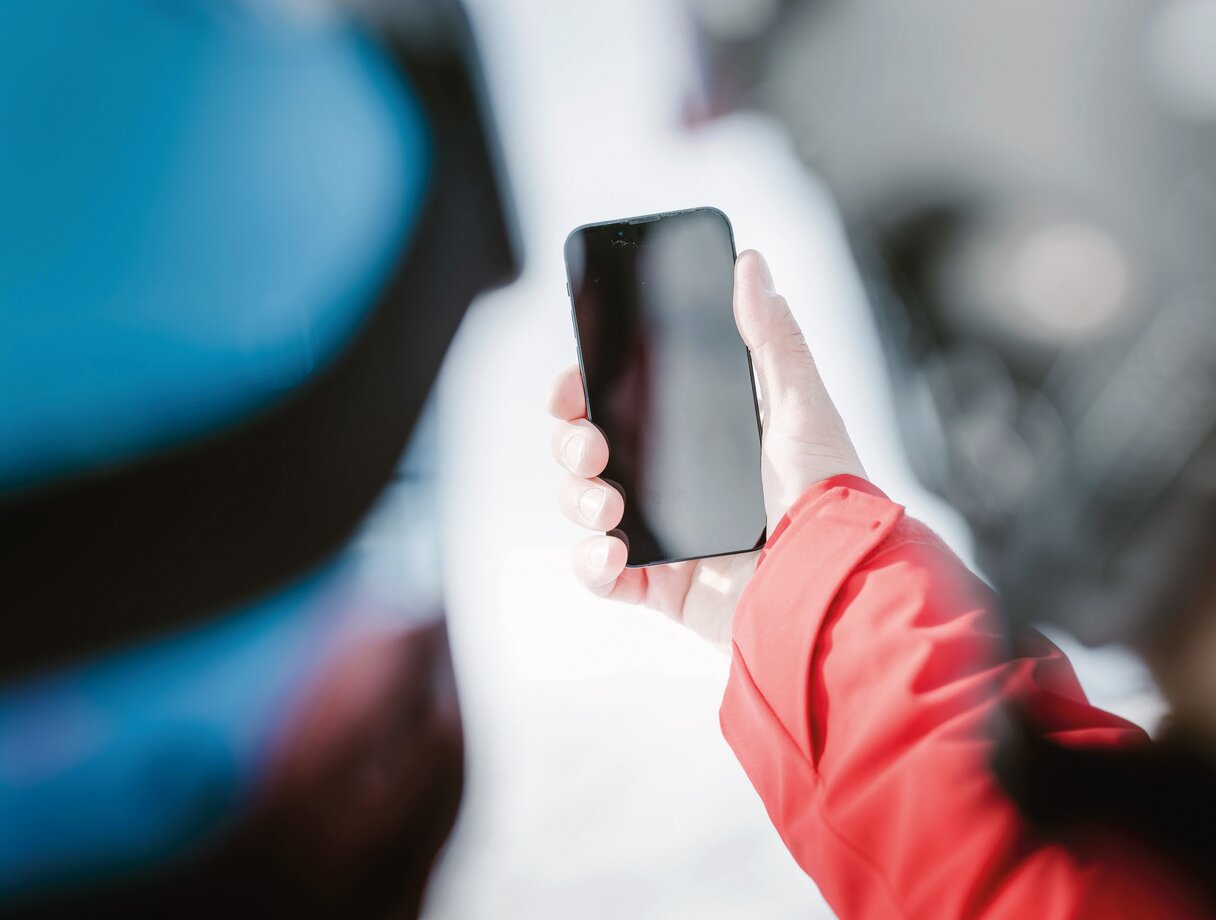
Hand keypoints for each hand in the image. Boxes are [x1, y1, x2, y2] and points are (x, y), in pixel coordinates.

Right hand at [547, 250, 863, 650]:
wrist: (834, 583)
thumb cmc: (828, 494)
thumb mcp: (803, 407)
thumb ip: (773, 338)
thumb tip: (750, 265)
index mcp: (699, 438)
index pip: (621, 404)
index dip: (584, 392)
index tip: (572, 386)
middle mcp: (674, 483)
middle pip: (589, 452)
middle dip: (572, 443)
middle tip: (592, 447)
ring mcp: (663, 534)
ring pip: (584, 508)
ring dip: (577, 499)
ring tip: (610, 507)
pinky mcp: (661, 586)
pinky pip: (602, 575)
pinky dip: (591, 564)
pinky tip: (613, 553)